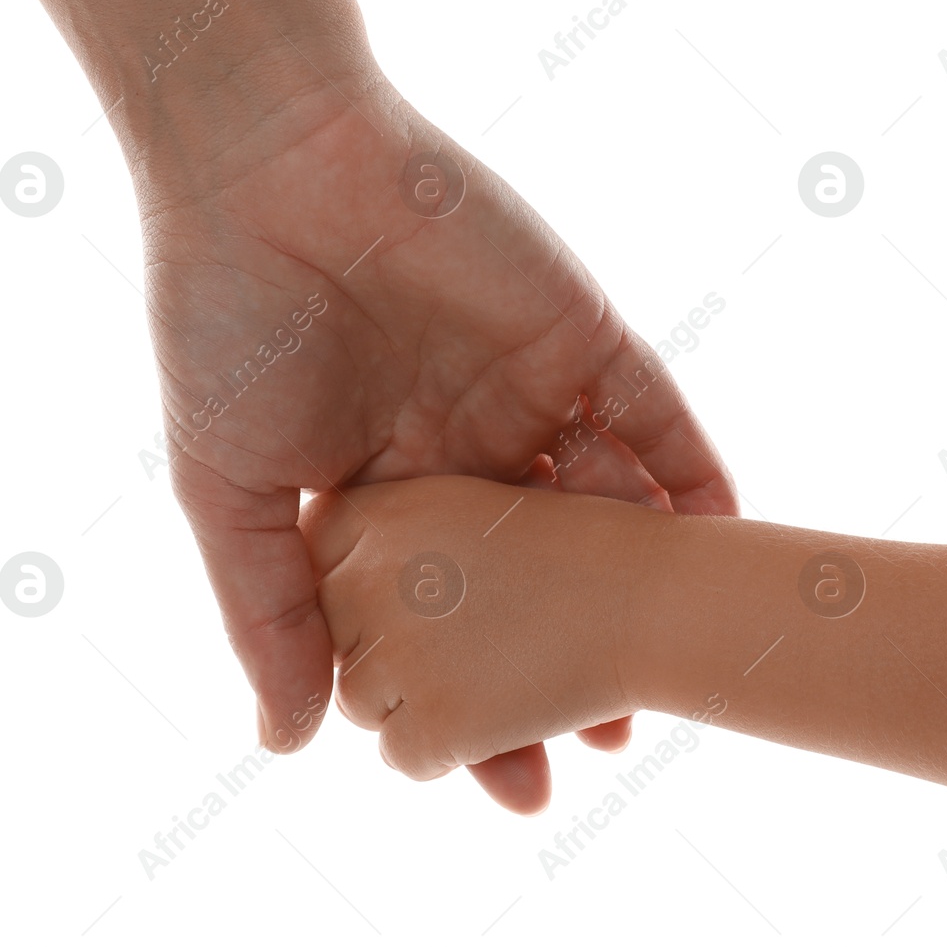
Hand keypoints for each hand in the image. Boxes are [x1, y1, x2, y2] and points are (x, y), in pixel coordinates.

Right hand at [137, 33, 736, 811]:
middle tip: (602, 743)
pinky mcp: (584, 332)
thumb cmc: (229, 323)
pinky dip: (692, 475)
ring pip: (609, 505)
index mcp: (390, 483)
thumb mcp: (235, 489)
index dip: (473, 692)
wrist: (269, 167)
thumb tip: (293, 742)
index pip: (450, 610)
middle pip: (541, 575)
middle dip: (568, 658)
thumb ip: (271, 614)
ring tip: (666, 672)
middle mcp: (471, 444)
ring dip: (641, 584)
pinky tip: (716, 546)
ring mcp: (533, 388)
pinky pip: (657, 414)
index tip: (503, 779)